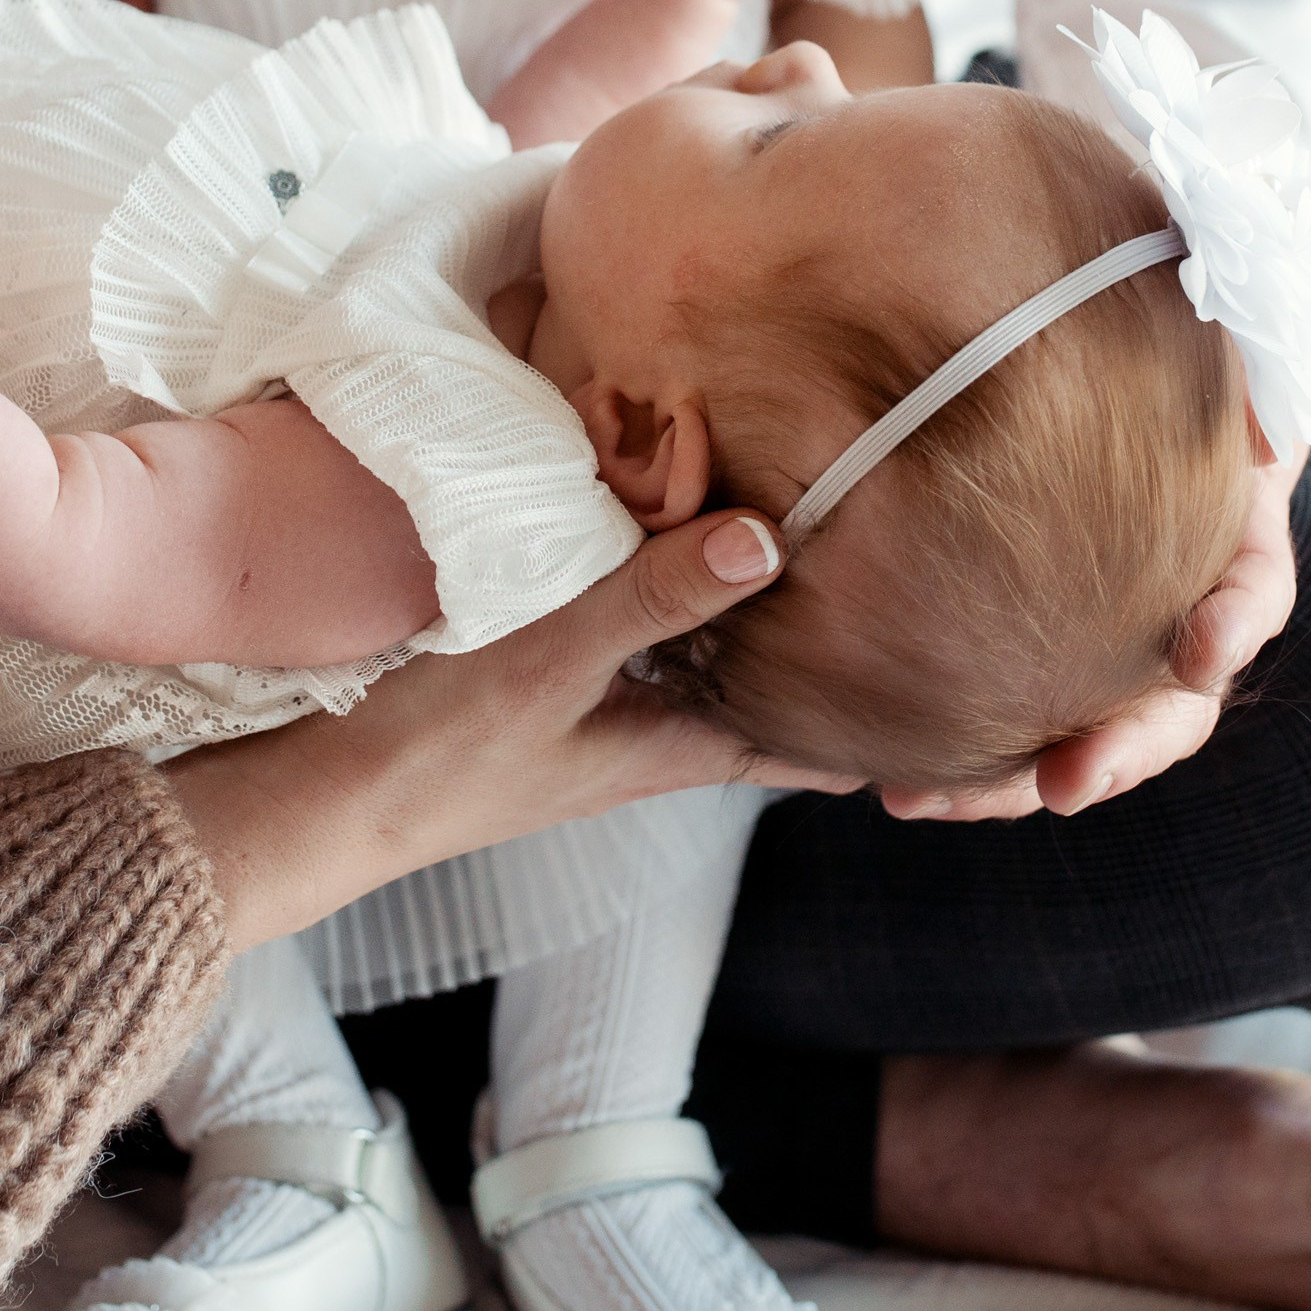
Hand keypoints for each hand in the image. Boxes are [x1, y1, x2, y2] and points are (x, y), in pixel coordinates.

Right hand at [167, 511, 859, 950]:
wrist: (321, 797)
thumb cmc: (434, 752)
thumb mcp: (547, 665)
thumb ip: (647, 597)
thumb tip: (767, 539)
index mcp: (680, 745)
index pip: (822, 742)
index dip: (900, 729)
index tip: (988, 702)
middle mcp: (656, 723)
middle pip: (776, 682)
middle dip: (844, 647)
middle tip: (920, 576)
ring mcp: (604, 697)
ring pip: (711, 643)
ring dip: (756, 597)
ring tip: (820, 519)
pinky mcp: (552, 663)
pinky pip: (642, 614)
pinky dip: (672, 572)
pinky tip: (663, 512)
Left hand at [877, 440, 1305, 822]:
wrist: (1115, 420)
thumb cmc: (1164, 403)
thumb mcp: (1210, 398)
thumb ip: (1245, 415)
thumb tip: (1268, 434)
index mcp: (1236, 556)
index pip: (1252, 593)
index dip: (1232, 622)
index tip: (1203, 649)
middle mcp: (1183, 630)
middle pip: (1167, 713)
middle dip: (1117, 753)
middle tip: (1067, 782)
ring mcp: (1114, 669)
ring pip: (1084, 748)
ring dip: (1018, 785)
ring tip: (939, 802)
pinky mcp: (1041, 682)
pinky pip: (1013, 740)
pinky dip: (964, 772)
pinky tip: (899, 792)